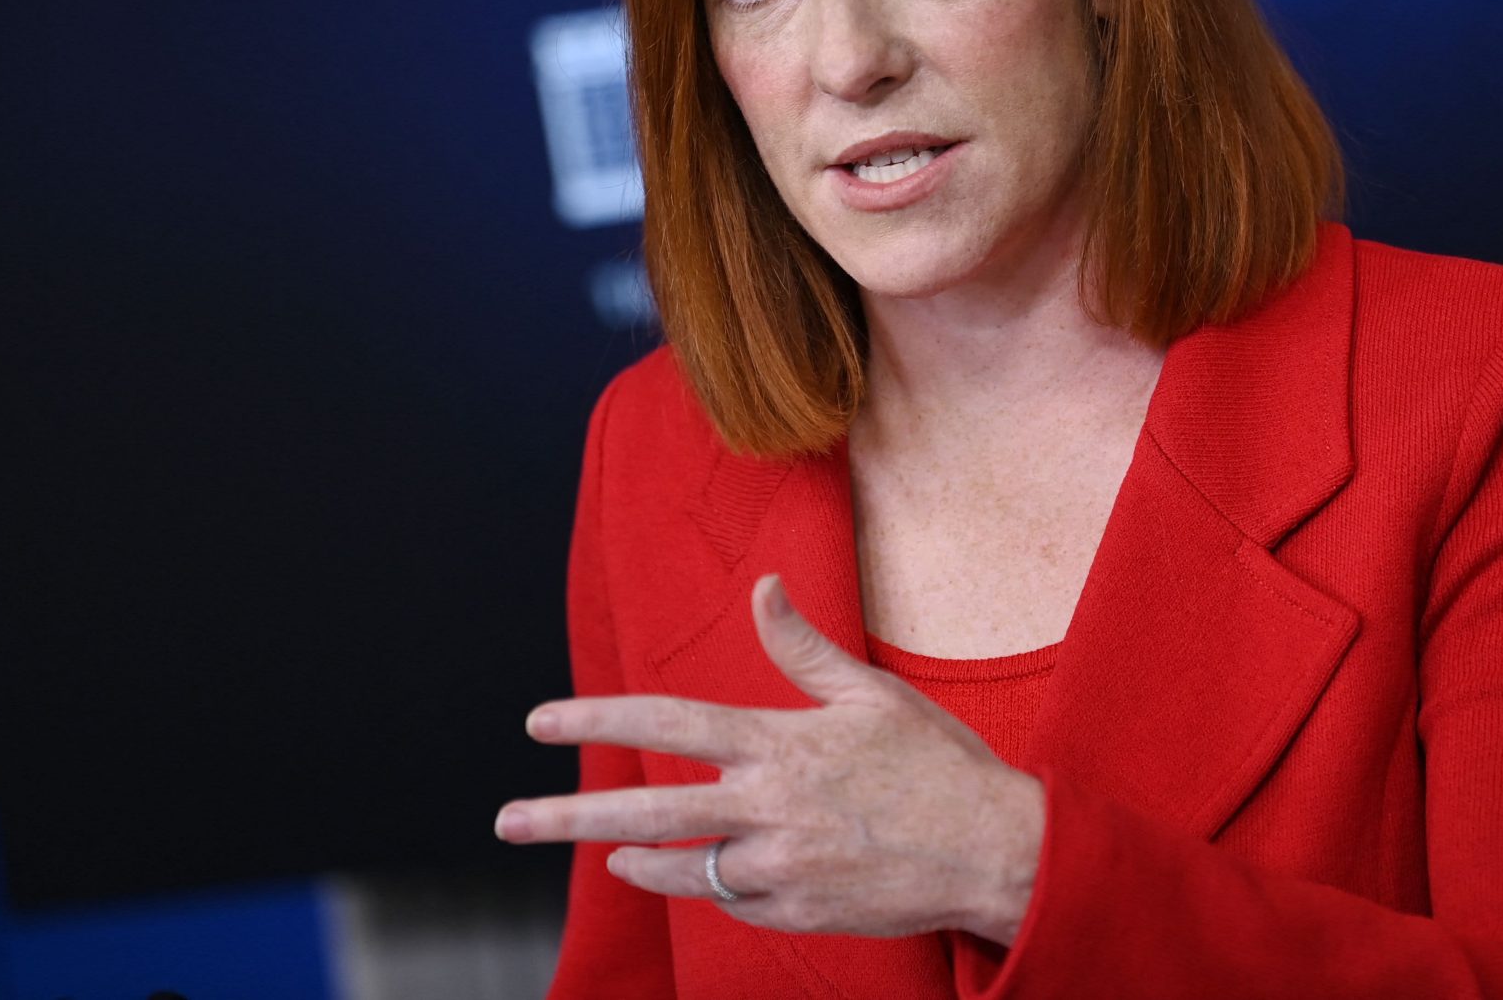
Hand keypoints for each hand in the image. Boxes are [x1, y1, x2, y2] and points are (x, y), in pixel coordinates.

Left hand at [497, 572, 1046, 943]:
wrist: (994, 851)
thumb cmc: (937, 764)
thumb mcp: (872, 693)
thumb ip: (803, 648)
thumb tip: (761, 589)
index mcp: (782, 745)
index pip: (670, 725)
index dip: (599, 720)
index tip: (542, 722)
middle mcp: (769, 810)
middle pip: (647, 812)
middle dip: (567, 817)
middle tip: (508, 819)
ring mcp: (779, 871)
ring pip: (681, 868)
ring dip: (632, 857)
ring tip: (597, 853)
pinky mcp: (796, 914)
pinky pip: (731, 900)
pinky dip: (705, 883)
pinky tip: (688, 871)